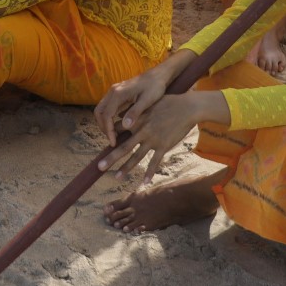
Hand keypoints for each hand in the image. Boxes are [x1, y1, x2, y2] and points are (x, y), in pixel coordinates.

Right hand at [93, 51, 191, 141]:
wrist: (158, 74)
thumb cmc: (155, 87)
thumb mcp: (147, 100)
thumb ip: (135, 112)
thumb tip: (125, 126)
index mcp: (118, 93)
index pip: (106, 115)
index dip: (108, 130)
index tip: (114, 142)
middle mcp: (112, 91)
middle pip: (99, 112)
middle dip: (103, 127)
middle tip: (112, 139)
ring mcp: (114, 92)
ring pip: (102, 109)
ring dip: (105, 123)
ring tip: (114, 135)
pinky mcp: (117, 93)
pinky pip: (107, 107)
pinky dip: (108, 118)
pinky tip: (118, 126)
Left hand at [98, 91, 224, 175]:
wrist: (187, 107)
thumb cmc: (168, 103)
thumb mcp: (149, 104)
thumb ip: (137, 111)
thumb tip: (126, 114)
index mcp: (136, 120)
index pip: (117, 130)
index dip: (109, 138)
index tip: (102, 146)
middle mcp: (142, 131)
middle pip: (123, 147)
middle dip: (110, 158)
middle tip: (99, 167)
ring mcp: (152, 140)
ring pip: (136, 157)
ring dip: (125, 168)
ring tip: (116, 177)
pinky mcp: (164, 146)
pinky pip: (154, 162)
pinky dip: (149, 173)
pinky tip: (144, 182)